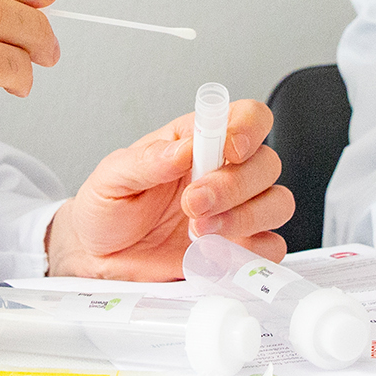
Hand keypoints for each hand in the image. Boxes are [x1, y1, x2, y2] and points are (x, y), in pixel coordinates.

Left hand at [45, 99, 289, 278]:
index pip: (247, 117)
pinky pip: (271, 248)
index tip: (229, 149)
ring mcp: (235, 212)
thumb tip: (182, 149)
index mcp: (198, 143)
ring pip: (277, 204)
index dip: (248, 128)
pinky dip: (251, 253)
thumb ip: (147, 161)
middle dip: (233, 186)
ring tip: (199, 232)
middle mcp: (224, 173)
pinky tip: (214, 254)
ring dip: (243, 218)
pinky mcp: (238, 250)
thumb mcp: (112, 178)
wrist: (98, 258)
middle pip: (267, 164)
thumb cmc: (107, 210)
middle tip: (192, 203)